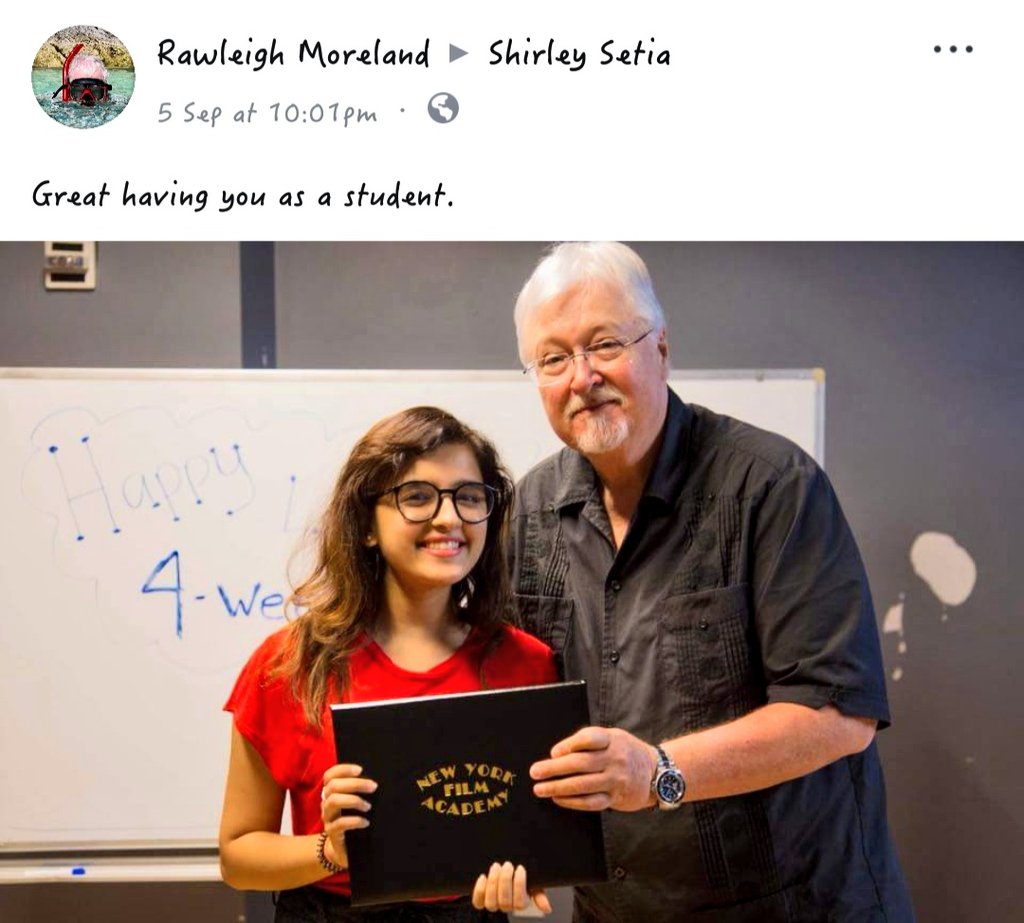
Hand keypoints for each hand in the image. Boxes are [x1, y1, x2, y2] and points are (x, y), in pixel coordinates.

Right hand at [320, 763, 376, 868]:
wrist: (343, 849)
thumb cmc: (353, 820)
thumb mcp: (355, 804)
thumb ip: (360, 791)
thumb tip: (376, 780)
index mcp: (331, 792)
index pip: (329, 775)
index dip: (343, 770)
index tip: (360, 770)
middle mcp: (326, 803)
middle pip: (333, 786)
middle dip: (354, 783)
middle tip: (373, 786)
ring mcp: (327, 818)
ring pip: (333, 801)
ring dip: (353, 800)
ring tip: (368, 806)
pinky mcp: (332, 833)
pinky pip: (339, 824)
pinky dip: (354, 820)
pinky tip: (365, 822)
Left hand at [472, 861, 551, 914]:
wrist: (505, 871)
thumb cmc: (520, 877)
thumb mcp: (533, 883)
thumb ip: (539, 894)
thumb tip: (546, 907)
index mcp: (520, 903)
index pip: (520, 903)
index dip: (520, 885)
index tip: (520, 868)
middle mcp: (506, 906)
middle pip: (504, 902)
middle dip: (505, 881)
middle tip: (507, 865)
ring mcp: (493, 903)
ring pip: (491, 903)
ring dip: (493, 883)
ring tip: (496, 867)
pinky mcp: (480, 900)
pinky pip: (478, 902)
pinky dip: (479, 890)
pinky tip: (483, 877)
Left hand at [530, 726, 657, 811]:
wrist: (656, 773)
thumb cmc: (625, 751)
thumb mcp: (612, 737)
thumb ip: (587, 741)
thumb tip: (557, 754)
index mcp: (612, 739)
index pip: (589, 739)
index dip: (569, 744)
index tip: (553, 752)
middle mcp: (615, 759)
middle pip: (581, 764)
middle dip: (555, 768)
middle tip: (535, 772)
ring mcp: (616, 780)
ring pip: (583, 785)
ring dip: (558, 787)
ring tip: (540, 788)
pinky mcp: (616, 798)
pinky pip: (591, 802)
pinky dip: (572, 802)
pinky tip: (558, 799)